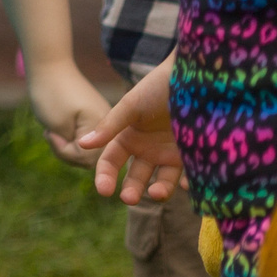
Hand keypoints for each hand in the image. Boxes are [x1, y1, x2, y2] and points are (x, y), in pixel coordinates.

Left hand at [29, 60, 112, 167]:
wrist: (50, 67)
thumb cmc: (51, 95)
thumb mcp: (58, 127)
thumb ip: (73, 150)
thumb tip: (87, 164)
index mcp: (104, 128)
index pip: (86, 160)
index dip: (63, 151)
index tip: (50, 133)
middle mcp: (111, 126)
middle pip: (89, 159)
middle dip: (65, 151)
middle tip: (51, 132)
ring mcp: (104, 123)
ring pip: (85, 151)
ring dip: (65, 145)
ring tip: (53, 128)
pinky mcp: (96, 120)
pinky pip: (85, 140)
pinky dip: (68, 137)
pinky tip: (57, 126)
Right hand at [77, 59, 185, 205]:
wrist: (195, 78)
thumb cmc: (158, 88)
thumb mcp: (130, 106)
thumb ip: (109, 127)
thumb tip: (82, 144)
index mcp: (128, 136)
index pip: (111, 161)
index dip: (105, 175)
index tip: (104, 189)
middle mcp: (148, 149)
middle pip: (135, 176)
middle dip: (131, 189)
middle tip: (128, 198)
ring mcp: (171, 154)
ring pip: (161, 181)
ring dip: (157, 190)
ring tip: (155, 193)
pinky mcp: (195, 156)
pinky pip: (190, 177)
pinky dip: (189, 184)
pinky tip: (187, 185)